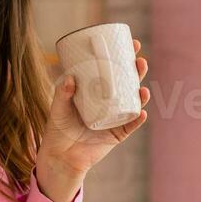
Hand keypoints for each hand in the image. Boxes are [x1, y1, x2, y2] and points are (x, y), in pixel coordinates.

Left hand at [38, 38, 149, 192]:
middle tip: (139, 61)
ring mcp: (115, 118)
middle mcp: (109, 104)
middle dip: (137, 71)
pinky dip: (137, 119)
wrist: (60, 157)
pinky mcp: (117, 134)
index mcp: (97, 93)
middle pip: (128, 84)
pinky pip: (131, 125)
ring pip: (134, 103)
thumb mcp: (58, 108)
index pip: (113, 71)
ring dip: (142, 94)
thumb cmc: (58, 129)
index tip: (130, 44)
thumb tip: (70, 77)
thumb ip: (62, 93)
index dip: (123, 58)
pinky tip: (142, 111)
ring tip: (142, 87)